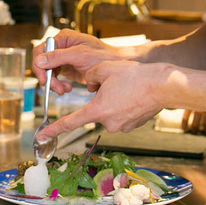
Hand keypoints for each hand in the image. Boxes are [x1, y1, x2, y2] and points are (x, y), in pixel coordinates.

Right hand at [33, 29, 128, 94]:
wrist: (118, 65)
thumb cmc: (104, 56)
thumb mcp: (80, 55)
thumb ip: (59, 57)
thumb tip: (40, 60)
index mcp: (63, 38)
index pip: (41, 50)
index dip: (39, 65)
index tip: (44, 79)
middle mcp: (61, 47)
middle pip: (43, 63)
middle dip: (48, 78)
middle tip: (56, 89)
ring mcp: (64, 58)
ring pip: (48, 72)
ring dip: (54, 84)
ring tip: (64, 90)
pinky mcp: (67, 69)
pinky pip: (56, 78)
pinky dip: (59, 85)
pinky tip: (67, 89)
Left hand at [36, 61, 173, 140]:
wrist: (163, 86)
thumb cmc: (134, 76)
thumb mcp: (104, 68)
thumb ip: (90, 76)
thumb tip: (90, 83)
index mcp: (97, 109)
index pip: (70, 122)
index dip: (54, 129)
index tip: (41, 136)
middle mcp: (108, 122)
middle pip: (95, 109)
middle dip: (100, 97)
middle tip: (116, 84)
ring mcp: (121, 126)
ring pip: (109, 111)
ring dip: (114, 101)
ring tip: (128, 88)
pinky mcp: (133, 126)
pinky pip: (121, 114)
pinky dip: (124, 105)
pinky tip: (134, 96)